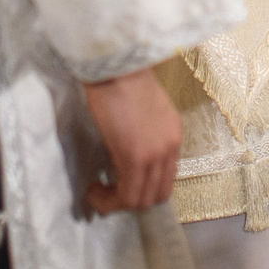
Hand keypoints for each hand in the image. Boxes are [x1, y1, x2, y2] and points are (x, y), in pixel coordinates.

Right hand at [81, 66, 182, 214]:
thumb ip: (146, 134)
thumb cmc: (122, 80)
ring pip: (141, 200)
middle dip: (132, 200)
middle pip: (158, 194)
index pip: (167, 177)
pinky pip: (126, 195)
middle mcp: (171, 147)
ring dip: (117, 203)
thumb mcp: (145, 110)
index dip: (144, 187)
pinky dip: (109, 201)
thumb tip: (129, 153)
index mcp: (174, 134)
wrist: (116, 65)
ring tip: (98, 193)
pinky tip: (94, 189)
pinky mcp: (135, 158)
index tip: (122, 183)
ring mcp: (155, 155)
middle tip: (108, 193)